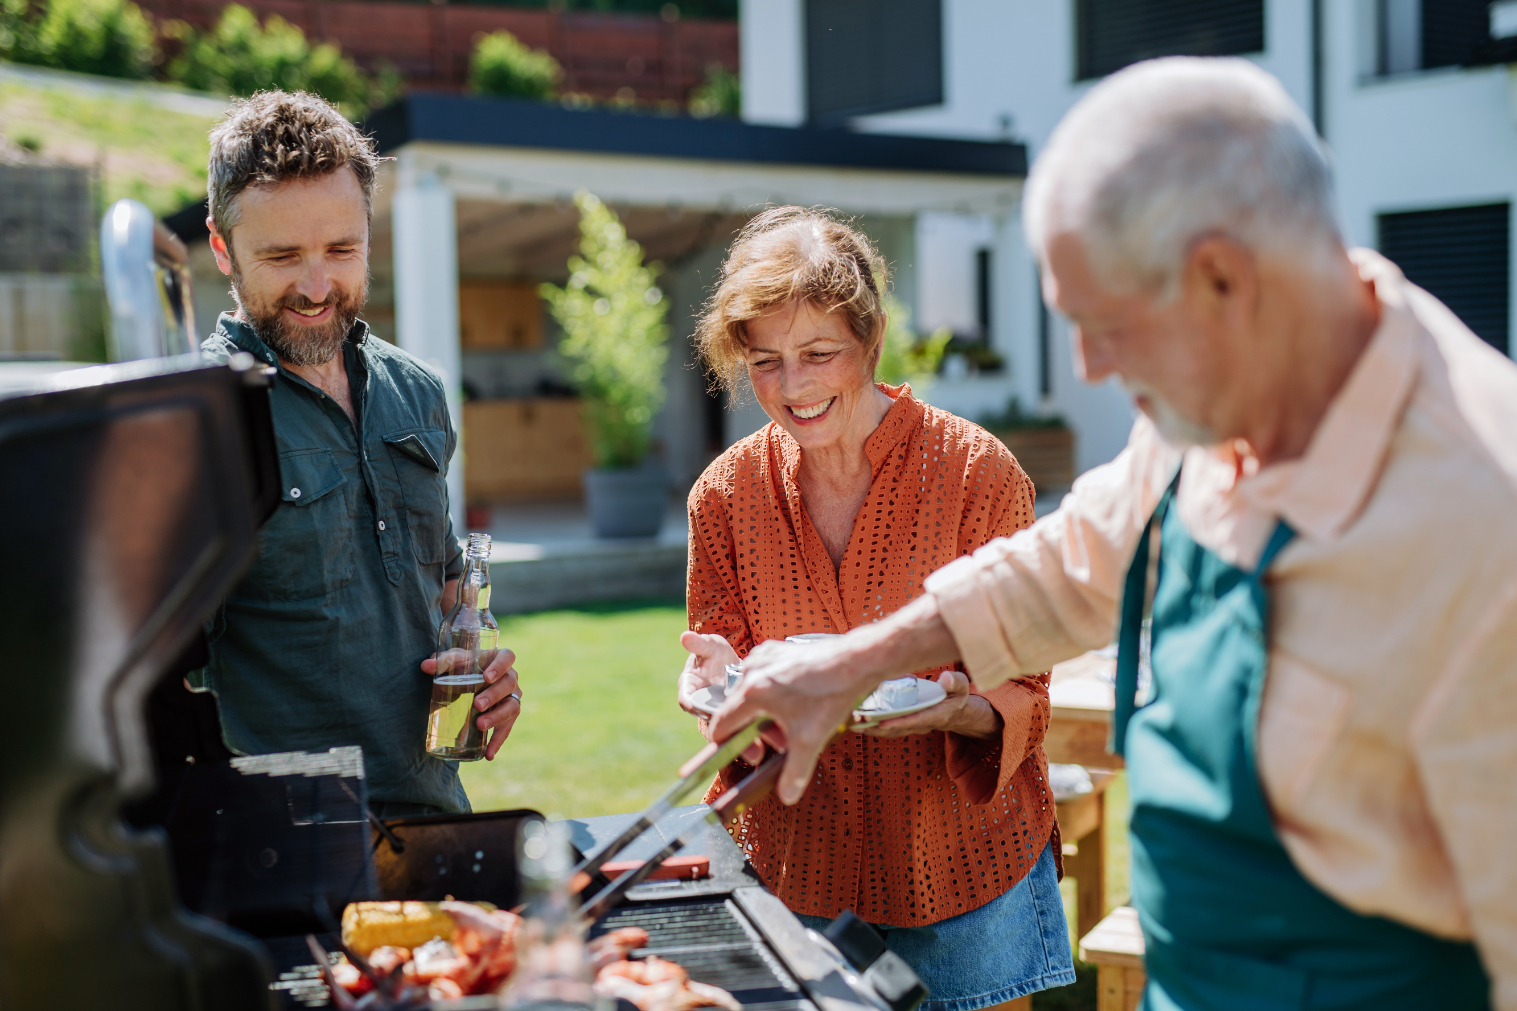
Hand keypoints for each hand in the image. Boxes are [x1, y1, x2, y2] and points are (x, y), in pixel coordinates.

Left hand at [421, 647, 521, 760]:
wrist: (469, 680)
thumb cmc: (464, 666)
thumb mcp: (454, 661)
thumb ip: (442, 662)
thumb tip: (426, 667)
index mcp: (500, 658)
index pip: (507, 657)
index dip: (500, 666)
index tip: (487, 677)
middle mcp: (510, 677)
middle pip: (509, 684)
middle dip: (494, 695)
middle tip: (477, 705)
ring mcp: (511, 697)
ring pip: (512, 706)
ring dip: (497, 717)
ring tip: (480, 725)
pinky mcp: (507, 715)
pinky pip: (507, 728)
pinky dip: (498, 742)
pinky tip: (488, 754)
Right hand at [677, 632, 739, 713]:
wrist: (730, 660)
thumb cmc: (715, 651)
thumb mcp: (710, 645)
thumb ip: (699, 643)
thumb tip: (684, 635)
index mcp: (688, 685)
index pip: (685, 701)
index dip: (693, 707)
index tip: (706, 709)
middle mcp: (698, 699)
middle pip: (703, 714)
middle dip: (714, 716)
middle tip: (729, 714)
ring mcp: (712, 707)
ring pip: (717, 719)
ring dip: (728, 719)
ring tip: (742, 716)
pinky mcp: (725, 712)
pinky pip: (729, 720)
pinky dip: (737, 719)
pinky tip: (749, 715)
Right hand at [678, 632, 765, 763]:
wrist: (730, 662)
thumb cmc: (715, 653)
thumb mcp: (709, 646)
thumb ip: (700, 644)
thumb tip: (685, 636)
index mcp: (691, 691)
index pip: (689, 702)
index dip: (698, 710)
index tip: (709, 715)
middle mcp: (705, 708)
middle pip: (717, 727)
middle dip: (733, 739)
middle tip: (750, 751)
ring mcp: (724, 716)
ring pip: (735, 732)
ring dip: (751, 742)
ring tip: (769, 750)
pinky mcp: (742, 718)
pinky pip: (750, 729)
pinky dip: (765, 733)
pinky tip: (784, 739)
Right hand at [709, 635, 881, 803]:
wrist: (855, 660)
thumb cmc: (832, 694)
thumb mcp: (811, 739)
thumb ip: (795, 772)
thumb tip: (787, 796)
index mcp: (753, 692)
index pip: (721, 724)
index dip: (725, 744)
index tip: (737, 753)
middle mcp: (752, 671)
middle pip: (736, 710)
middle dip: (753, 731)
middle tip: (777, 743)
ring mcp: (763, 657)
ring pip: (750, 693)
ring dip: (763, 714)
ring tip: (789, 726)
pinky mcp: (775, 650)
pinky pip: (762, 678)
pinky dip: (771, 694)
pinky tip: (794, 703)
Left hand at [861, 670, 1000, 738]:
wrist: (954, 711)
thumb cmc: (955, 695)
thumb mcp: (961, 687)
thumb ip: (955, 683)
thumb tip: (945, 678)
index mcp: (936, 714)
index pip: (917, 720)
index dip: (900, 722)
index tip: (883, 722)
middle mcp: (921, 723)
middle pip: (897, 728)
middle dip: (877, 726)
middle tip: (859, 721)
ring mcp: (911, 726)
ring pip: (889, 730)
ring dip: (871, 728)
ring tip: (852, 723)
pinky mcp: (903, 724)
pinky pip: (886, 728)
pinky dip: (871, 726)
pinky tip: (856, 721)